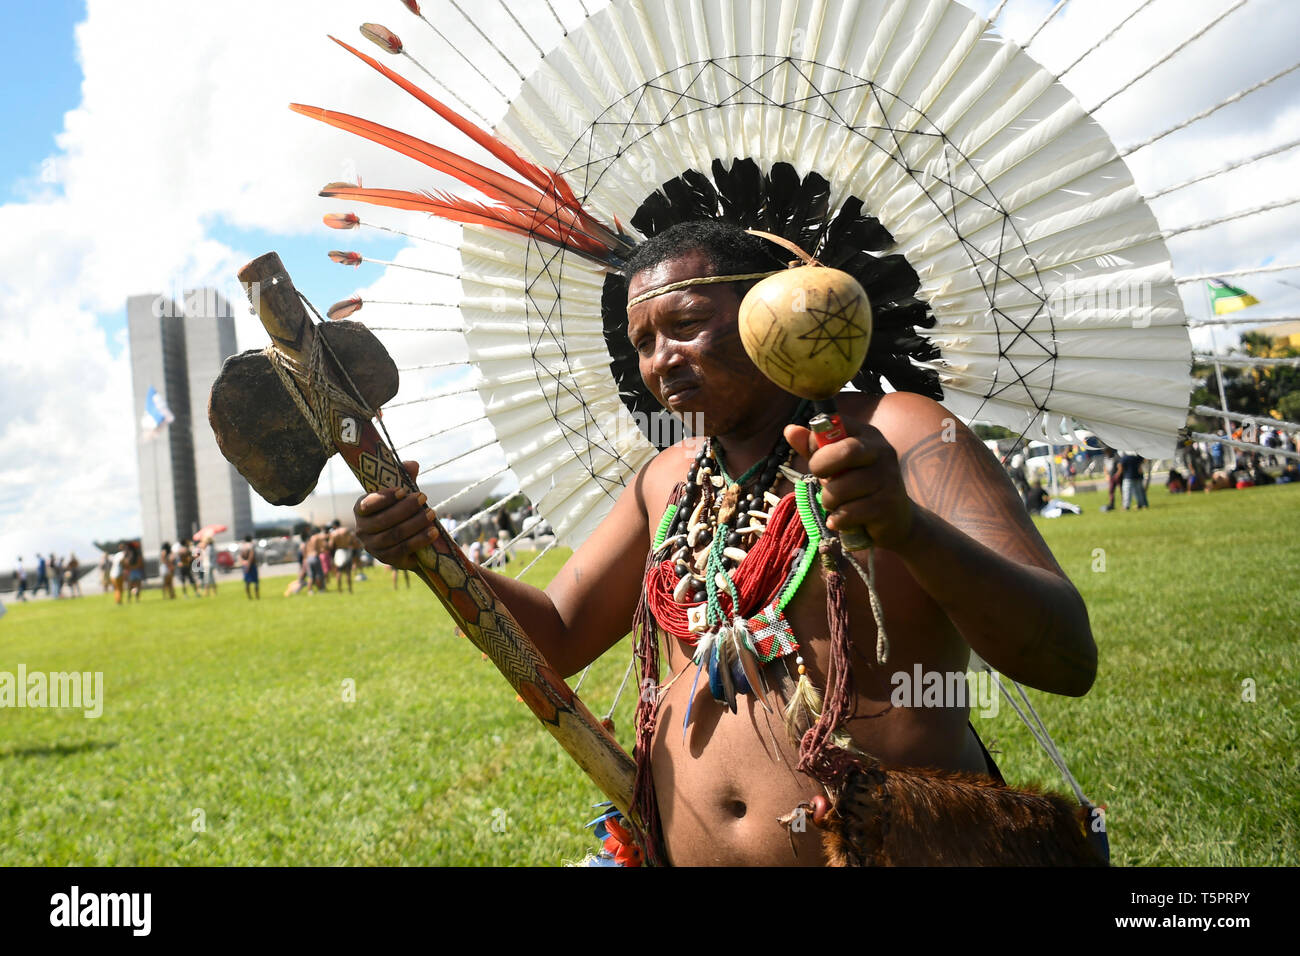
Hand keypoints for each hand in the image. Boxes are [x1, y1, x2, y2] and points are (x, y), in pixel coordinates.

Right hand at [354, 461, 439, 569]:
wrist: (407, 538)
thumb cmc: (401, 509)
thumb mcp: (402, 493)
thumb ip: (404, 477)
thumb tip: (413, 465)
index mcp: (361, 510)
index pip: (368, 504)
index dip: (385, 498)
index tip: (404, 490)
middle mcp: (362, 529)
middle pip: (384, 520)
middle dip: (406, 508)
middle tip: (424, 497)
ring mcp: (372, 546)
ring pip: (395, 535)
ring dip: (415, 524)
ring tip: (432, 513)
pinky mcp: (386, 559)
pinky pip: (403, 549)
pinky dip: (420, 540)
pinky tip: (434, 531)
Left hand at [784, 418, 913, 551]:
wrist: (897, 519)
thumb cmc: (859, 487)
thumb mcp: (837, 465)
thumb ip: (814, 449)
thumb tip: (790, 430)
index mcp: (868, 436)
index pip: (837, 425)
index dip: (817, 443)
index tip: (816, 459)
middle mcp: (882, 452)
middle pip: (846, 451)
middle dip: (821, 468)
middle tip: (821, 480)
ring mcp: (887, 479)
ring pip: (840, 488)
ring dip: (828, 501)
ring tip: (836, 504)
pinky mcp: (886, 505)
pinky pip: (848, 513)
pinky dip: (838, 520)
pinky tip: (844, 519)